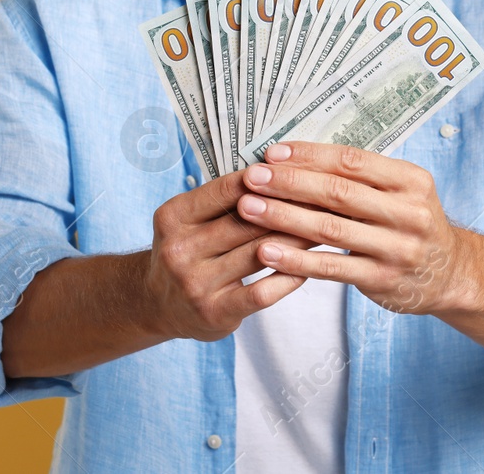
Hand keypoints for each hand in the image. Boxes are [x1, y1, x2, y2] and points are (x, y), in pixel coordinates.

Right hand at [146, 169, 315, 341]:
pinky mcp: (214, 312)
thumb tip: (278, 171)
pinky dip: (288, 276)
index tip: (300, 172)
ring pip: (259, 253)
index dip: (267, 180)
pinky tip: (308, 266)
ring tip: (324, 227)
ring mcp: (196, 283)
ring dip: (297, 240)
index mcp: (174, 216)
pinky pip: (262, 291)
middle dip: (289, 207)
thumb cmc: (187, 251)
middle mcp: (180, 249)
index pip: (227, 189)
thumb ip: (223, 198)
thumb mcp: (189, 219)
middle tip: (325, 197)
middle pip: (246, 221)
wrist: (158, 304)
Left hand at [237, 142, 467, 316]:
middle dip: (289, 183)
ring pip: (330, 229)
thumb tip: (297, 157)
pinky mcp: (382, 280)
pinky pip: (331, 268)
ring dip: (284, 218)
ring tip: (248, 209)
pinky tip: (267, 252)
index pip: (352, 161)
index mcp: (410, 180)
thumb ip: (361, 177)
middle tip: (252, 177)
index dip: (309, 155)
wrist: (450, 274)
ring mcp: (396, 249)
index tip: (273, 153)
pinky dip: (296, 260)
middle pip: (338, 192)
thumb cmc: (411, 223)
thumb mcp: (402, 191)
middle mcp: (408, 212)